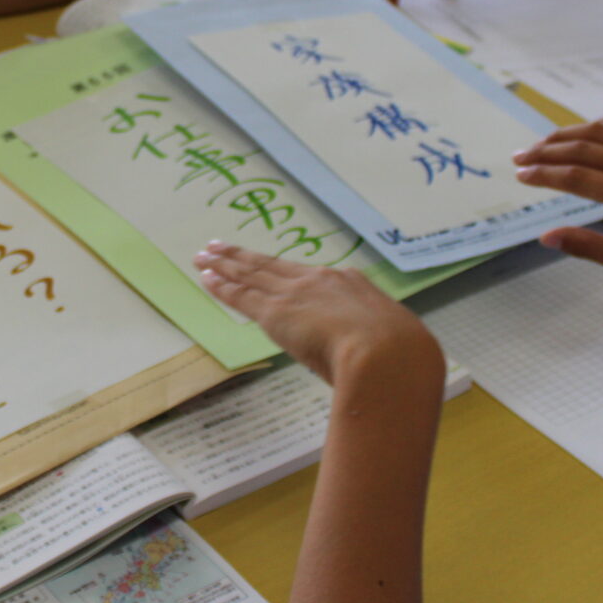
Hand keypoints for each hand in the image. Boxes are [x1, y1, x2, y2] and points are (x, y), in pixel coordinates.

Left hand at [194, 242, 438, 384]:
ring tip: (204, 255)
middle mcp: (319, 280)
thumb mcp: (389, 339)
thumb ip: (373, 340)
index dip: (284, 270)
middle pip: (272, 265)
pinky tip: (206, 277)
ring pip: (251, 274)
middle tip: (220, 246)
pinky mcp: (276, 312)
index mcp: (350, 284)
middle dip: (244, 257)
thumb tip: (374, 354)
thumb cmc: (398, 356)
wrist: (387, 354)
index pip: (310, 275)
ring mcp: (296, 293)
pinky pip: (242, 295)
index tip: (269, 264)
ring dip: (225, 265)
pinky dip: (222, 286)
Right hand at [512, 121, 602, 276]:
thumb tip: (545, 237)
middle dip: (545, 152)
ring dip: (564, 136)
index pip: (575, 177)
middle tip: (518, 158)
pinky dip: (591, 131)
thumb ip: (585, 246)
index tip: (519, 176)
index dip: (543, 175)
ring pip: (598, 132)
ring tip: (539, 146)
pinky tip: (574, 139)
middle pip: (581, 148)